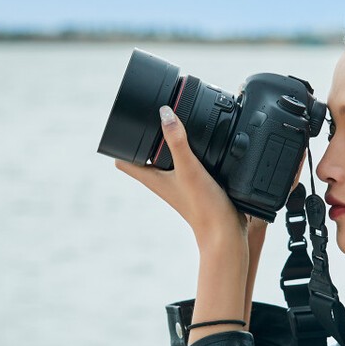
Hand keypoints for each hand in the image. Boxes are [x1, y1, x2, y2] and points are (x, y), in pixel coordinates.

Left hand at [115, 106, 247, 251]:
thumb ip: (177, 141)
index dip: (119, 142)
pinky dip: (189, 151)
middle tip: (155, 116)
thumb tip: (165, 113)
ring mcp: (177, 183)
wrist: (225, 232)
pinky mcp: (193, 184)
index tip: (125, 123)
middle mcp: (161, 180)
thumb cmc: (203, 207)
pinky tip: (203, 143)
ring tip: (178, 123)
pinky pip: (185, 163)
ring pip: (165, 159)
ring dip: (169, 143)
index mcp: (152, 178)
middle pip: (145, 156)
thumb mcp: (189, 169)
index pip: (123, 161)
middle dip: (147, 136)